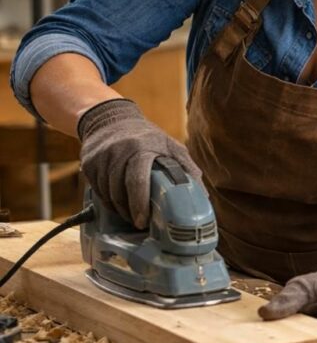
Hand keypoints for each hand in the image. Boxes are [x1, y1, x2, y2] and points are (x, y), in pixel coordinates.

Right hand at [77, 99, 202, 228]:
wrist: (111, 118)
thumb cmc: (147, 137)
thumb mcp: (170, 145)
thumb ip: (186, 168)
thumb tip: (202, 196)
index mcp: (142, 147)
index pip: (137, 180)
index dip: (140, 204)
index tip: (143, 221)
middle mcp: (118, 151)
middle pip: (119, 191)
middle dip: (129, 211)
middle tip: (139, 223)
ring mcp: (100, 157)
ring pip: (107, 194)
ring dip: (118, 209)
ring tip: (131, 215)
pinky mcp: (88, 163)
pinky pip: (97, 190)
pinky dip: (107, 201)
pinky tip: (118, 203)